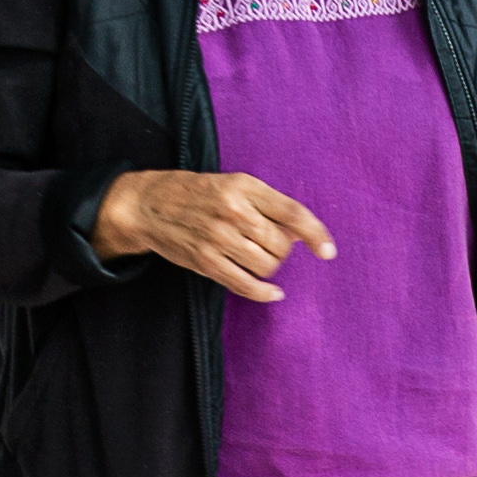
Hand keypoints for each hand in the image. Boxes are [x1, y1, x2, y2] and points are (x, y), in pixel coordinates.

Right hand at [95, 167, 335, 302]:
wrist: (147, 204)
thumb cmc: (196, 193)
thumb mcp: (232, 184)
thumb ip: (265, 205)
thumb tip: (298, 235)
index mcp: (244, 186)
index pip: (291, 213)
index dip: (315, 234)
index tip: (328, 251)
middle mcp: (233, 211)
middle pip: (281, 245)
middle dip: (282, 249)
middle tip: (267, 243)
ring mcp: (218, 238)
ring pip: (267, 266)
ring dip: (270, 267)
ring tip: (256, 256)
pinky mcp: (206, 261)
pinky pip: (245, 285)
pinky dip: (264, 293)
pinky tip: (273, 292)